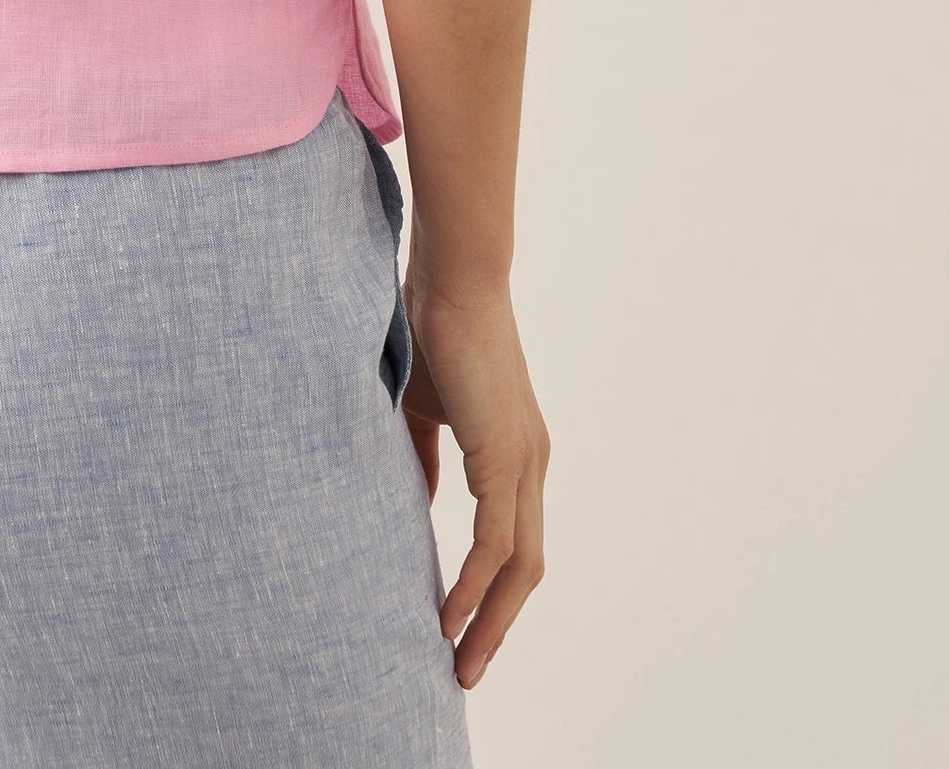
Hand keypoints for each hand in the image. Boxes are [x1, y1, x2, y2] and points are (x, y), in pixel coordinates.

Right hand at [399, 278, 548, 689]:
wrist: (450, 278)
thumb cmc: (430, 330)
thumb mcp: (422, 410)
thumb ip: (425, 459)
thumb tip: (416, 503)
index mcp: (515, 454)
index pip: (513, 544)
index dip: (490, 592)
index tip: (457, 630)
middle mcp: (531, 465)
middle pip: (526, 570)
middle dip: (496, 625)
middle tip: (463, 670)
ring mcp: (525, 462)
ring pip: (519, 567)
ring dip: (489, 619)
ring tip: (454, 657)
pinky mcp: (505, 457)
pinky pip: (497, 542)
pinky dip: (474, 584)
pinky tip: (447, 613)